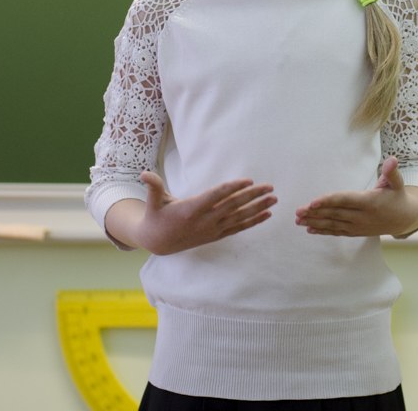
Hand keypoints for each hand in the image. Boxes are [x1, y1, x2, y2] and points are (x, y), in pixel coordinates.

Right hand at [127, 172, 276, 254]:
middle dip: (253, 196)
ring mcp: (212, 230)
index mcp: (191, 209)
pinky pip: (238, 228)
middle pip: (233, 206)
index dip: (233, 188)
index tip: (249, 180)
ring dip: (258, 208)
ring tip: (274, 200)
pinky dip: (253, 222)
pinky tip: (267, 215)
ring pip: (239, 217)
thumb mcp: (153, 201)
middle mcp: (205, 221)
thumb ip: (153, 186)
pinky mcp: (216, 235)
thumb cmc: (157, 216)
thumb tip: (143, 174)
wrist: (158, 243)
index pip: (217, 196)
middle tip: (269, 186)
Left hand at [295, 157, 417, 237]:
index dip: (328, 201)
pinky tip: (309, 229)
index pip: (345, 201)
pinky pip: (337, 232)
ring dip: (314, 222)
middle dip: (315, 213)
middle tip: (297, 211)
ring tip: (298, 220)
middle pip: (335, 214)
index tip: (312, 202)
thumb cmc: (398, 197)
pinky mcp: (356, 232)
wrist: (404, 219)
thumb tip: (392, 159)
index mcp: (369, 202)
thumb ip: (392, 173)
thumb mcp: (397, 183)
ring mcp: (358, 226)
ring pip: (333, 224)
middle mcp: (362, 216)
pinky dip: (323, 231)